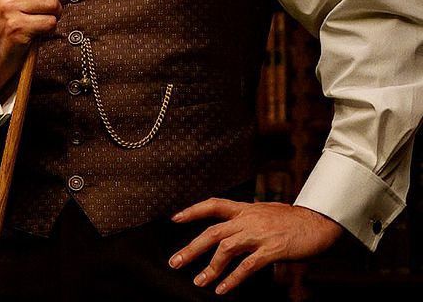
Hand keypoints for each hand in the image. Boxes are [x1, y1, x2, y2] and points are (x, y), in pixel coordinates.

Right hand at [0, 0, 69, 90]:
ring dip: (56, 13)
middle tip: (56, 2)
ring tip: (44, 17)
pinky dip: (50, 27)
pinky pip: (49, 21)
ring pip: (52, 2)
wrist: (2, 48)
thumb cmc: (19, 16)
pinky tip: (39, 29)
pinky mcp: (16, 26)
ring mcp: (8, 7)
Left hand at [168, 198, 342, 294]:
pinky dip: (233, 278)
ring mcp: (259, 234)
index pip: (213, 204)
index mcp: (245, 208)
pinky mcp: (271, 249)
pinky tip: (223, 289)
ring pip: (226, 249)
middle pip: (213, 231)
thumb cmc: (293, 220)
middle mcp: (248, 218)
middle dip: (192, 248)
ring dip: (210, 267)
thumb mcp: (266, 213)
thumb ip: (249, 220)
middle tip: (175, 262)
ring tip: (199, 282)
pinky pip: (247, 266)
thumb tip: (235, 229)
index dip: (193, 210)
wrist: (318, 222)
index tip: (175, 218)